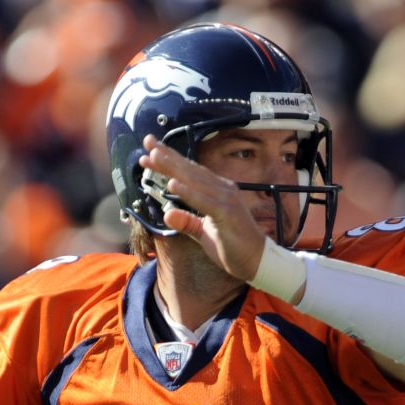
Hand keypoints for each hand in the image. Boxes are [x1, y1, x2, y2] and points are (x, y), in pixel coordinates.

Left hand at [139, 134, 265, 280]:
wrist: (257, 261)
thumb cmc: (233, 245)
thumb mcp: (203, 234)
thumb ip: (186, 222)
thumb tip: (167, 214)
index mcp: (216, 192)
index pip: (189, 173)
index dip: (170, 160)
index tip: (150, 149)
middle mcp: (222, 190)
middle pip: (190, 170)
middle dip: (167, 156)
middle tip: (147, 142)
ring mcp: (226, 200)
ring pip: (195, 180)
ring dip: (174, 168)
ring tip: (155, 156)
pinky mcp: (227, 213)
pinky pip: (204, 201)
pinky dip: (188, 192)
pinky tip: (172, 184)